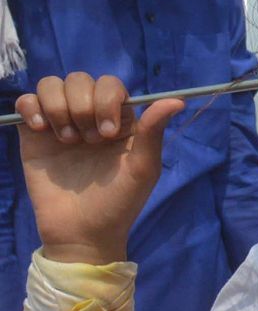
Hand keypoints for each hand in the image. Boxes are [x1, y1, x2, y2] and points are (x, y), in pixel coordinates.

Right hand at [13, 74, 179, 261]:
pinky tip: (41, 131)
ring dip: (58, 108)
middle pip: (79, 79)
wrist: (81, 231)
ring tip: (67, 141)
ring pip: (51, 85)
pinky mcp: (33, 133)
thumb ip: (153, 131)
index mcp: (120, 120)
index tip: (108, 134)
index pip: (110, 84)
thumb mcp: (142, 168)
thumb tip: (178, 100)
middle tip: (88, 142)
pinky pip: (26, 101)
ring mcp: (60, 122)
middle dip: (82, 107)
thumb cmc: (119, 202)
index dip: (106, 100)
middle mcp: (89, 115)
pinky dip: (31, 108)